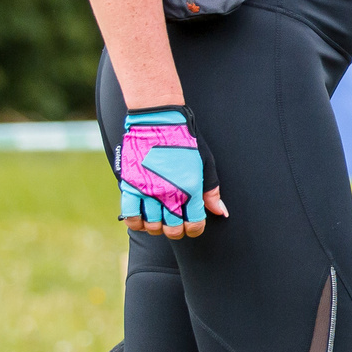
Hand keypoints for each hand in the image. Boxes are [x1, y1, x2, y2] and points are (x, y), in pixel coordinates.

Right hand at [115, 106, 226, 239]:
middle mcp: (169, 193)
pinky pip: (130, 215)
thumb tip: (221, 213)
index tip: (192, 226)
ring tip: (159, 219)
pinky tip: (142, 217)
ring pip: (152, 226)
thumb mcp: (205, 163)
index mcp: (190, 188)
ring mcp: (148, 190)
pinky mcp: (130, 185)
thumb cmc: (184, 141)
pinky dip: (136, 222)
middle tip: (174, 224)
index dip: (194, 229)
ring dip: (156, 227)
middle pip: (172, 229)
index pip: (194, 224)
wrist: (158, 121)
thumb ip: (211, 191)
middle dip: (176, 231)